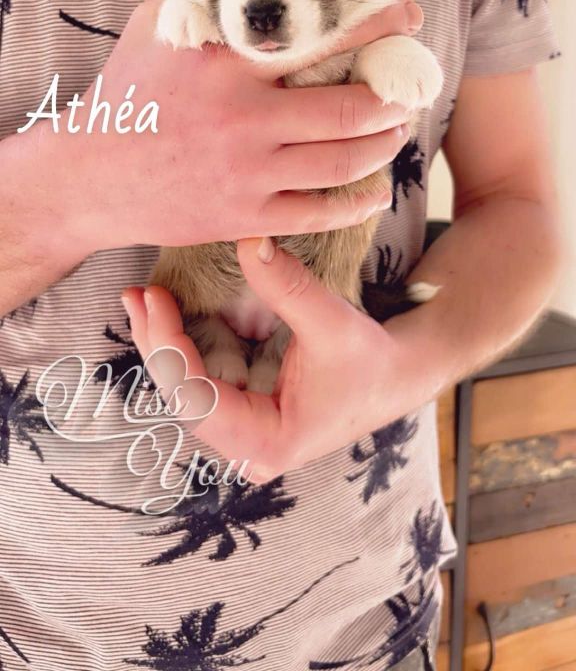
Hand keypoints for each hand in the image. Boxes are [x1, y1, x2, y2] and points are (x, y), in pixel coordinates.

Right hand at [57, 0, 422, 252]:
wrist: (87, 176)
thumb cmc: (124, 95)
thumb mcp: (154, 30)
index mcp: (228, 65)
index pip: (319, 38)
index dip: (377, 26)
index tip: (409, 17)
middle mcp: (245, 119)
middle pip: (349, 108)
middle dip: (394, 97)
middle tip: (411, 88)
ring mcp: (247, 172)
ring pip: (343, 161)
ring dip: (383, 145)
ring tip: (397, 131)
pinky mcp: (244, 215)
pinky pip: (317, 213)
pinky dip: (356, 203)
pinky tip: (374, 191)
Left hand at [123, 237, 426, 482]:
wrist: (393, 376)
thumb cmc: (369, 360)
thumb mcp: (332, 322)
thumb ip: (288, 286)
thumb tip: (248, 242)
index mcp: (267, 441)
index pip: (196, 399)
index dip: (168, 346)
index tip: (155, 299)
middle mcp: (248, 447)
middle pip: (182, 396)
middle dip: (155, 342)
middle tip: (136, 295)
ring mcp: (243, 433)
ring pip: (184, 391)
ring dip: (161, 343)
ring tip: (140, 299)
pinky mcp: (242, 413)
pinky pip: (199, 382)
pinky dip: (182, 346)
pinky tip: (163, 314)